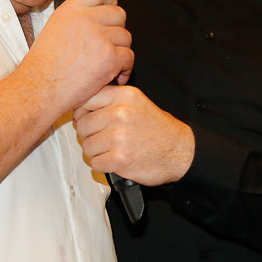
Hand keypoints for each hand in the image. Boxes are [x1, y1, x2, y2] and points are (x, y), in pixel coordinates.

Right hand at [23, 0, 132, 113]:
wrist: (39, 89)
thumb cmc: (44, 66)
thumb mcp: (55, 27)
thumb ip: (77, 17)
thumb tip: (98, 13)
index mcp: (71, 9)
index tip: (107, 13)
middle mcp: (86, 18)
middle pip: (119, 14)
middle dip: (116, 31)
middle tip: (105, 46)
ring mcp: (100, 37)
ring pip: (126, 37)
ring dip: (120, 51)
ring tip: (105, 64)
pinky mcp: (110, 57)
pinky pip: (129, 57)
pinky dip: (124, 69)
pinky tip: (112, 76)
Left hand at [74, 85, 193, 185]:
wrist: (181, 151)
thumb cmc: (160, 130)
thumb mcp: (137, 102)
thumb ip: (111, 100)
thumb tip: (80, 107)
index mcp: (124, 96)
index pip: (85, 100)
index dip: (83, 113)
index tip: (88, 119)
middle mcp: (120, 113)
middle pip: (82, 125)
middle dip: (89, 135)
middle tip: (103, 139)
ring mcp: (119, 136)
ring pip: (87, 146)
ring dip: (96, 152)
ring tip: (111, 150)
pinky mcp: (120, 158)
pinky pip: (95, 163)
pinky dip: (103, 165)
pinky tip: (115, 160)